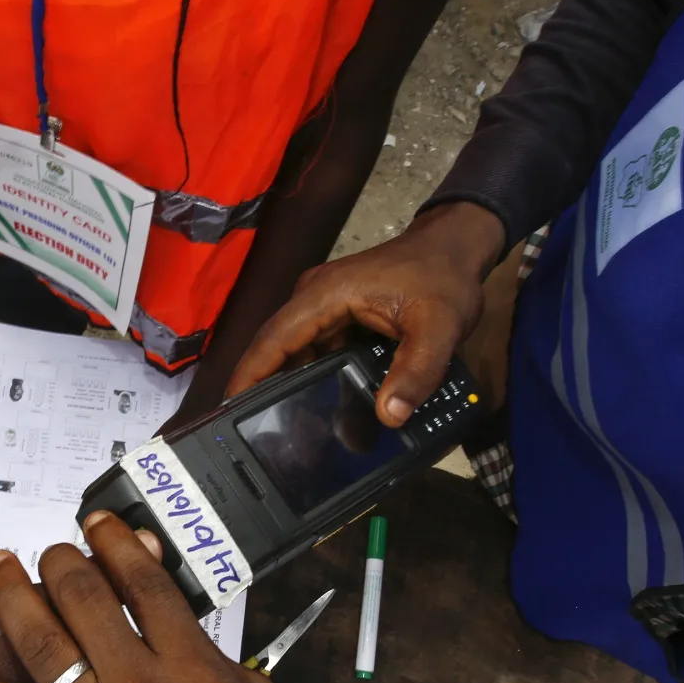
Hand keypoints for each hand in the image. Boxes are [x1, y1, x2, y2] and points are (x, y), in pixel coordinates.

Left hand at [0, 512, 371, 682]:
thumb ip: (210, 654)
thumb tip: (174, 624)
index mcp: (193, 667)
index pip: (144, 582)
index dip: (118, 543)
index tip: (102, 524)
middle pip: (85, 600)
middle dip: (63, 560)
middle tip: (52, 546)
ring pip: (44, 648)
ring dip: (13, 598)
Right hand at [226, 202, 506, 425]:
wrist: (454, 247)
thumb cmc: (444, 278)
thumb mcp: (440, 326)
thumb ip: (417, 370)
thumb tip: (390, 416)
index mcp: (326, 295)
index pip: (273, 339)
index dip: (249, 375)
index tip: (228, 409)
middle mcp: (313, 299)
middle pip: (277, 348)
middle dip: (263, 388)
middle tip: (253, 435)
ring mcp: (323, 307)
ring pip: (295, 352)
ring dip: (288, 386)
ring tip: (279, 431)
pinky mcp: (336, 317)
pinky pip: (315, 351)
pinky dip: (313, 378)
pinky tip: (316, 410)